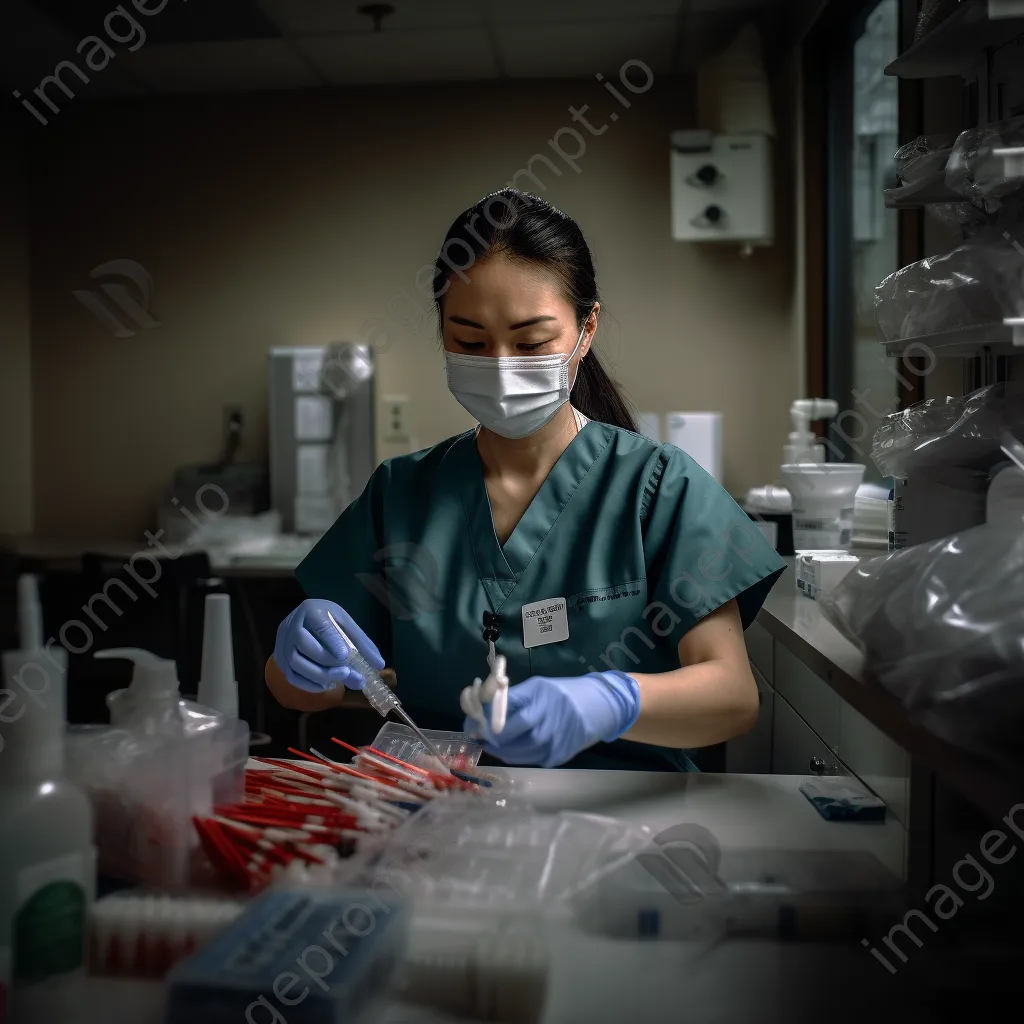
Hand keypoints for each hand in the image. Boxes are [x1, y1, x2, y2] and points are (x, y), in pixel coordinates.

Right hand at [273, 599, 383, 693]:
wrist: (307, 621)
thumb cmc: (330, 620)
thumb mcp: (346, 624)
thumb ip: (362, 643)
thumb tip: (379, 664)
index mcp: (310, 610)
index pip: (319, 625)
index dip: (331, 641)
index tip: (345, 655)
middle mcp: (291, 625)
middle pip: (304, 646)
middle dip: (327, 662)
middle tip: (348, 672)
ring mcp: (282, 643)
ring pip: (296, 663)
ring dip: (319, 675)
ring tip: (340, 679)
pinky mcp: (280, 660)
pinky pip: (292, 676)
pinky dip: (309, 684)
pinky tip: (326, 685)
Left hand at [467, 672, 640, 767]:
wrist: (597, 707)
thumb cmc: (562, 694)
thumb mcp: (537, 687)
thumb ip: (512, 700)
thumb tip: (481, 711)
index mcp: (539, 697)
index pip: (504, 712)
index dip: (483, 720)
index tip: (473, 722)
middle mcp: (546, 719)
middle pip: (507, 736)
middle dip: (490, 737)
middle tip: (481, 735)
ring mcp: (553, 741)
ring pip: (515, 753)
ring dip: (500, 749)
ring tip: (495, 742)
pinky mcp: (557, 757)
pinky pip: (529, 760)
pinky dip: (517, 755)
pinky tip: (514, 747)